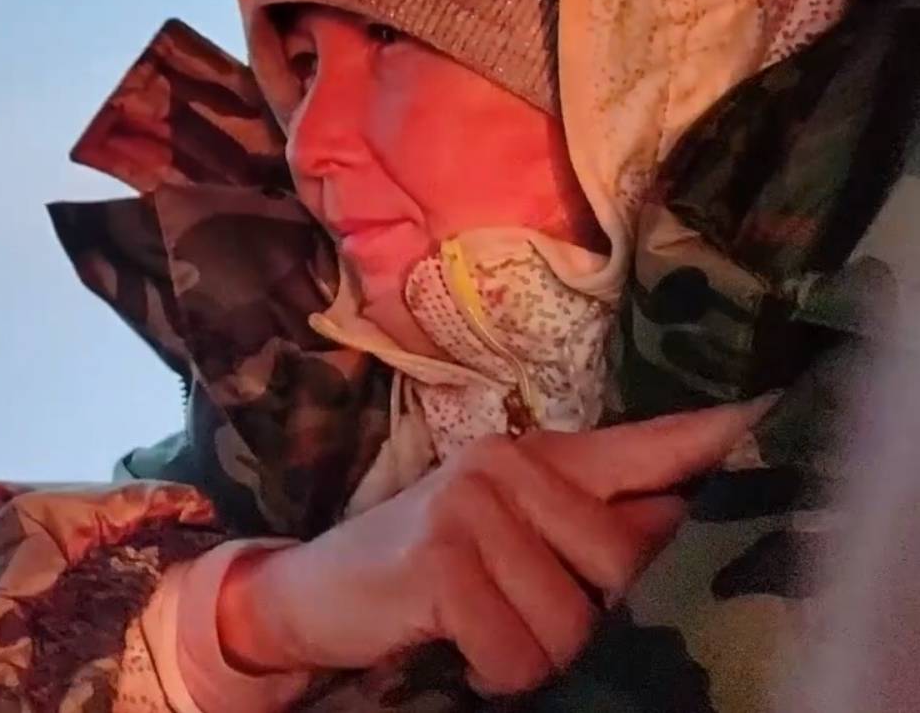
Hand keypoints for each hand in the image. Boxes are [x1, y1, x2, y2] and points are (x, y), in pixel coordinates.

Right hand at [213, 401, 765, 695]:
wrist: (313, 590)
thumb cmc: (426, 568)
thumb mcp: (512, 533)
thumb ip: (593, 521)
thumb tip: (687, 523)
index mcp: (542, 456)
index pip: (646, 446)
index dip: (714, 439)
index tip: (772, 415)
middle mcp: (511, 464)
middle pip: (623, 566)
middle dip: (588, 619)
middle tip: (523, 618)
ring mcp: (472, 506)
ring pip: (572, 623)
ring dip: (532, 655)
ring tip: (485, 631)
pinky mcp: (440, 558)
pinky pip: (519, 652)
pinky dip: (494, 671)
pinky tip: (458, 645)